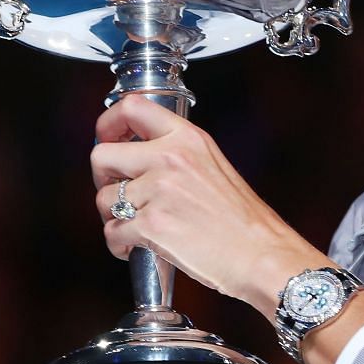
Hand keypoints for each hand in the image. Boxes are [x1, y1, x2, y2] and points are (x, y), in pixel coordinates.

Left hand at [92, 94, 326, 315]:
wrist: (261, 255)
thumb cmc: (243, 221)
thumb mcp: (214, 166)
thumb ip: (177, 155)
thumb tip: (136, 159)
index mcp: (188, 139)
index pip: (132, 107)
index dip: (108, 123)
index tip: (106, 137)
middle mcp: (170, 159)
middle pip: (102, 155)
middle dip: (102, 179)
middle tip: (117, 193)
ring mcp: (159, 191)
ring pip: (103, 199)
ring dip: (112, 217)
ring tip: (134, 228)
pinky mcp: (151, 225)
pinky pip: (112, 232)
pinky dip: (119, 244)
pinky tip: (136, 247)